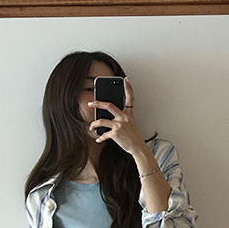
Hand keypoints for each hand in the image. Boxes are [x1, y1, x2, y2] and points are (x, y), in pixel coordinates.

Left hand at [93, 77, 160, 218]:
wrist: (138, 148)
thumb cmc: (133, 136)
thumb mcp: (130, 124)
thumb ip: (121, 118)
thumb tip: (108, 117)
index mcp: (128, 114)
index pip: (130, 98)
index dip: (128, 88)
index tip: (125, 80)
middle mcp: (124, 117)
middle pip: (109, 106)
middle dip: (98, 103)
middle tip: (90, 103)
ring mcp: (119, 125)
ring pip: (102, 121)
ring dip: (94, 124)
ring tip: (91, 126)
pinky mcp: (115, 134)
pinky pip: (104, 135)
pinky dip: (100, 138)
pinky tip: (98, 139)